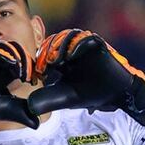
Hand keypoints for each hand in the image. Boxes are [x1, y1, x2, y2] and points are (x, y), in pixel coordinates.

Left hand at [28, 29, 144, 114]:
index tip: (37, 73)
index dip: (39, 62)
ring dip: (59, 46)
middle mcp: (70, 51)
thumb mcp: (66, 99)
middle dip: (46, 52)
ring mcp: (82, 45)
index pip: (44, 55)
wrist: (115, 93)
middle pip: (52, 43)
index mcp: (61, 63)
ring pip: (66, 37)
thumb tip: (29, 106)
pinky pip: (84, 37)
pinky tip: (70, 56)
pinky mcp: (95, 43)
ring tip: (55, 60)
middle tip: (43, 65)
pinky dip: (76, 44)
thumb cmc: (91, 95)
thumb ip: (48, 100)